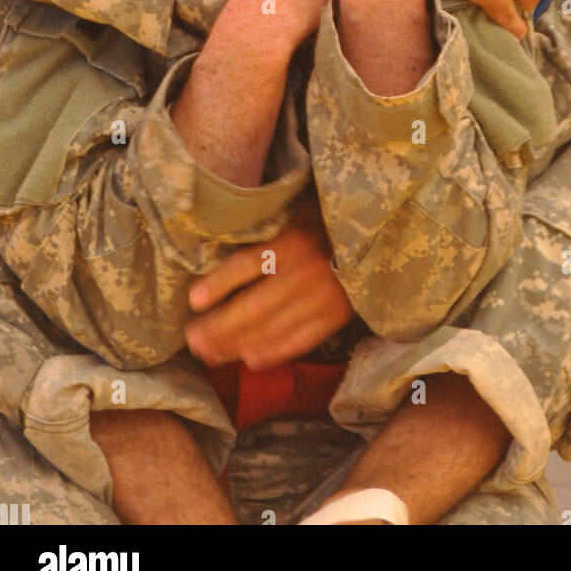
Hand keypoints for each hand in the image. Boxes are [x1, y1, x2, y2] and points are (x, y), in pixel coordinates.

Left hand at [185, 198, 353, 368]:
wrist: (378, 235)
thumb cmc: (326, 217)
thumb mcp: (295, 209)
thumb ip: (267, 225)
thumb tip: (220, 240)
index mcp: (293, 240)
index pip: (248, 264)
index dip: (219, 283)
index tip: (193, 300)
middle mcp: (306, 272)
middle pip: (254, 306)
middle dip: (220, 327)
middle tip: (192, 340)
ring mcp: (322, 299)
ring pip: (272, 329)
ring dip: (237, 345)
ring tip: (211, 354)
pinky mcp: (335, 317)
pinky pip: (299, 341)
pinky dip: (274, 353)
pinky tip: (251, 360)